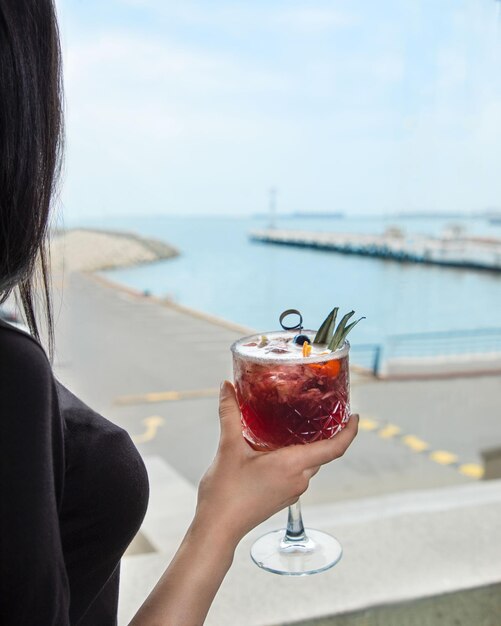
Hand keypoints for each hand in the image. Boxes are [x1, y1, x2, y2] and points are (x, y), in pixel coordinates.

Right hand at [195, 381, 358, 546]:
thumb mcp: (228, 447)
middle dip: (325, 433)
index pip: (334, 448)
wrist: (217, 529)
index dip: (349, 432)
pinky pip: (297, 473)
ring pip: (308, 463)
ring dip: (306, 446)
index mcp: (292, 465)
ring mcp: (292, 491)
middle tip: (320, 411)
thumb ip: (229, 414)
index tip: (356, 416)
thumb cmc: (225, 493)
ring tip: (295, 425)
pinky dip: (294, 458)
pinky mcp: (283, 497)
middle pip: (322, 453)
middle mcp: (298, 479)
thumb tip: (226, 386)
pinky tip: (277, 448)